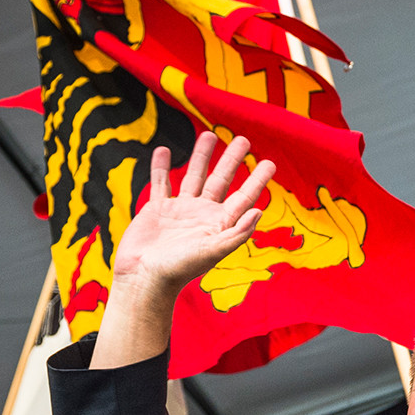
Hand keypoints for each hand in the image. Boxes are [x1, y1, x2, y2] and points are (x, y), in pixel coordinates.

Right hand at [110, 133, 275, 294]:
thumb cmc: (180, 269)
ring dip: (202, 156)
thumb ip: (237, 232)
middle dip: (232, 160)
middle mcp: (203, 214)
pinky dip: (161, 166)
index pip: (244, 197)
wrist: (144, 279)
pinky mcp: (157, 210)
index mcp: (220, 224)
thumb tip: (260, 212)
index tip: (269, 162)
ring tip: (208, 135)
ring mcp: (180, 210)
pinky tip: (164, 151)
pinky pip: (160, 182)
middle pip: (222, 180)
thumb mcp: (213, 251)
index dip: (257, 180)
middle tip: (243, 139)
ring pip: (194, 176)